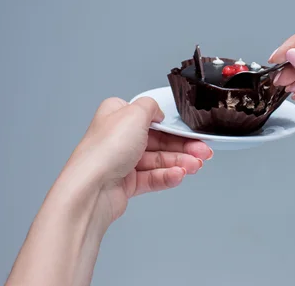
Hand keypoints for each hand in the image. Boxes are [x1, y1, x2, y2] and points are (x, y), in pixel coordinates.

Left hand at [65, 97, 212, 223]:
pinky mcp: (126, 183)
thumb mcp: (134, 113)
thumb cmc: (105, 150)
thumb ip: (151, 106)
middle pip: (159, 141)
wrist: (92, 189)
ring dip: (180, 162)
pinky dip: (168, 176)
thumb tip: (159, 111)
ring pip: (159, 160)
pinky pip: (153, 178)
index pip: (152, 118)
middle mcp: (118, 138)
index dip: (174, 125)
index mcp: (117, 117)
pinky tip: (179, 175)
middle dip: (184, 147)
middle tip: (203, 151)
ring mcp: (122, 162)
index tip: (192, 131)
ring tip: (195, 166)